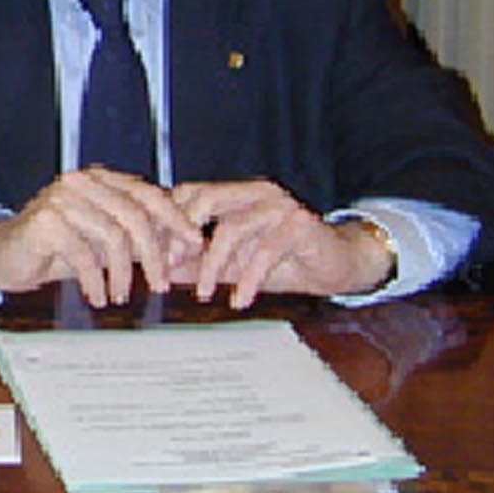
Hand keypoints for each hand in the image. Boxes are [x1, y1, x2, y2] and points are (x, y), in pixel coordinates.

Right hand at [0, 168, 204, 306]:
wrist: (4, 255)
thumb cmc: (56, 248)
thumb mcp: (102, 241)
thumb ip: (136, 237)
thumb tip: (182, 249)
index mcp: (98, 179)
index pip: (147, 193)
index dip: (174, 219)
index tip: (193, 243)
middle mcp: (81, 182)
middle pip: (134, 216)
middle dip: (154, 255)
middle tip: (161, 283)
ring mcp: (61, 199)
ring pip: (113, 238)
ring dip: (123, 275)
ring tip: (121, 295)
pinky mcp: (45, 222)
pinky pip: (84, 255)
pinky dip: (96, 281)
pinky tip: (97, 296)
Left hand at [170, 179, 394, 307]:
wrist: (341, 264)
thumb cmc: (288, 259)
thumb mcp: (237, 263)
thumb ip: (202, 261)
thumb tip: (163, 270)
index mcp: (239, 193)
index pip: (191, 193)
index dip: (168, 221)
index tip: (152, 252)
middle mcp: (257, 192)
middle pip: (204, 201)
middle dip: (181, 237)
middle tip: (167, 268)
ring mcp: (280, 207)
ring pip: (231, 230)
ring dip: (212, 265)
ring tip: (203, 293)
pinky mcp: (300, 227)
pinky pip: (264, 252)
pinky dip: (247, 279)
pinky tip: (239, 299)